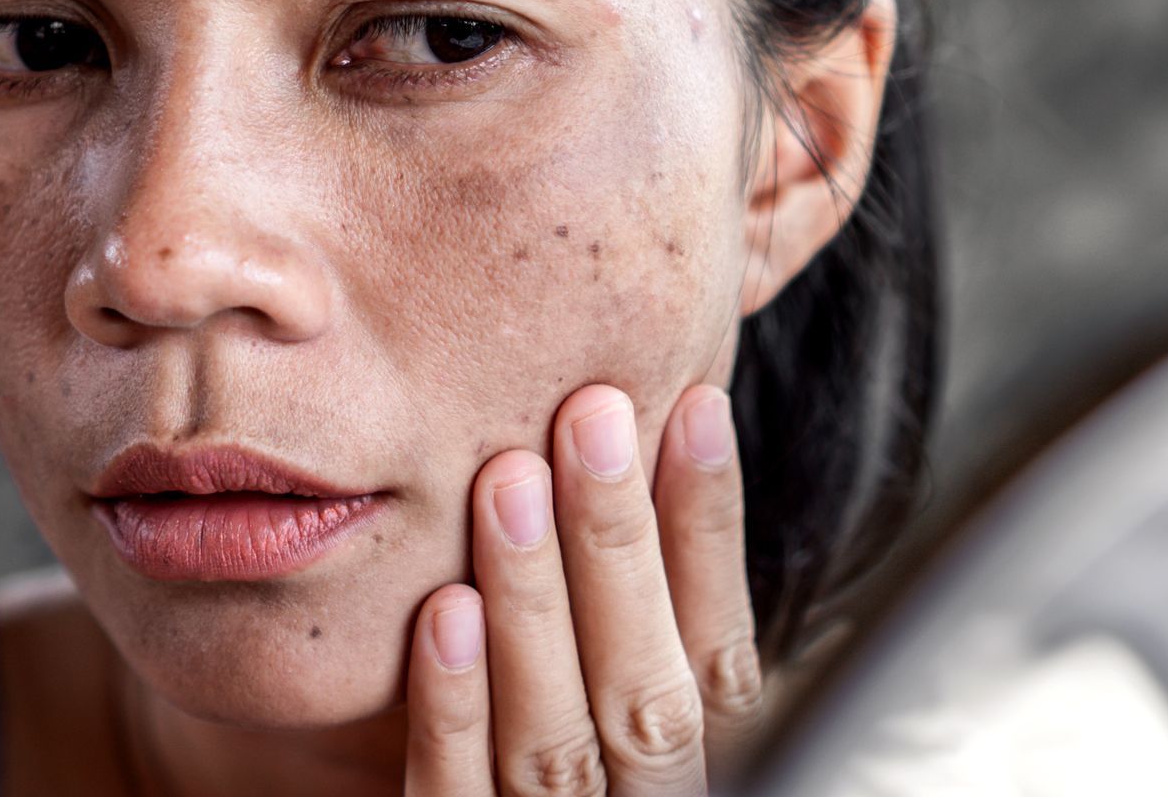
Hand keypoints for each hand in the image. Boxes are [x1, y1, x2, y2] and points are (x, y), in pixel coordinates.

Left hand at [403, 382, 764, 795]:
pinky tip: (443, 611)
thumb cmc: (536, 748)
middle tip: (591, 414)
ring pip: (555, 745)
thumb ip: (620, 605)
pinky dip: (453, 709)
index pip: (724, 658)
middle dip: (621, 547)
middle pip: (645, 697)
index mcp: (679, 772)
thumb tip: (648, 425)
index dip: (713, 534)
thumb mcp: (595, 684)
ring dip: (535, 605)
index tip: (692, 407)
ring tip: (510, 481)